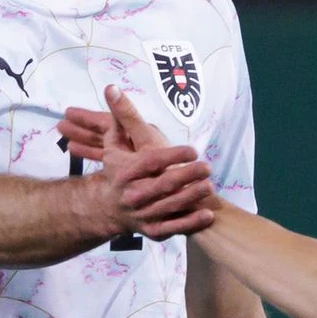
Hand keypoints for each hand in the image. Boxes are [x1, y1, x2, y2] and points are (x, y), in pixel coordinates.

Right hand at [65, 87, 217, 238]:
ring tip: (209, 186)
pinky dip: (191, 223)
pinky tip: (207, 215)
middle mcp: (134, 194)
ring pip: (171, 206)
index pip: (151, 162)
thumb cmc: (117, 171)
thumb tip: (112, 87)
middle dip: (187, 176)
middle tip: (207, 167)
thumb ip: (120, 117)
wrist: (107, 208)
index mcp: (126, 172)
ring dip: (192, 197)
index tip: (192, 150)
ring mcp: (143, 214)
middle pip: (163, 185)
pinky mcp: (153, 230)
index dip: (173, 156)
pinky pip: (174, 228)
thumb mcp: (114, 144)